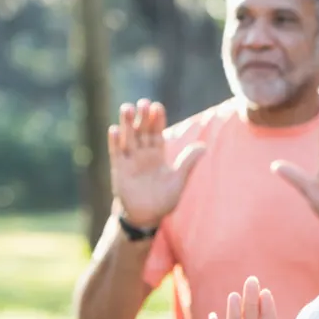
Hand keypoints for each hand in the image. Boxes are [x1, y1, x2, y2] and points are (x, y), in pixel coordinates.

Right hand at [109, 99, 204, 227]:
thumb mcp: (179, 179)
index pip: (157, 133)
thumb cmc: (164, 199)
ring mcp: (130, 161)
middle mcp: (143, 154)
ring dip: (127, 124)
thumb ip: (188, 162)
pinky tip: (114, 129)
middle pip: (142, 132)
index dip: (157, 120)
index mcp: (157, 155)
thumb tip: (204, 146)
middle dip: (143, 117)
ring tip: (127, 108)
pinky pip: (116, 153)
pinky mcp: (119, 170)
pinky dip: (115, 142)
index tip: (157, 106)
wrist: (147, 216)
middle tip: (143, 102)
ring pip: (128, 138)